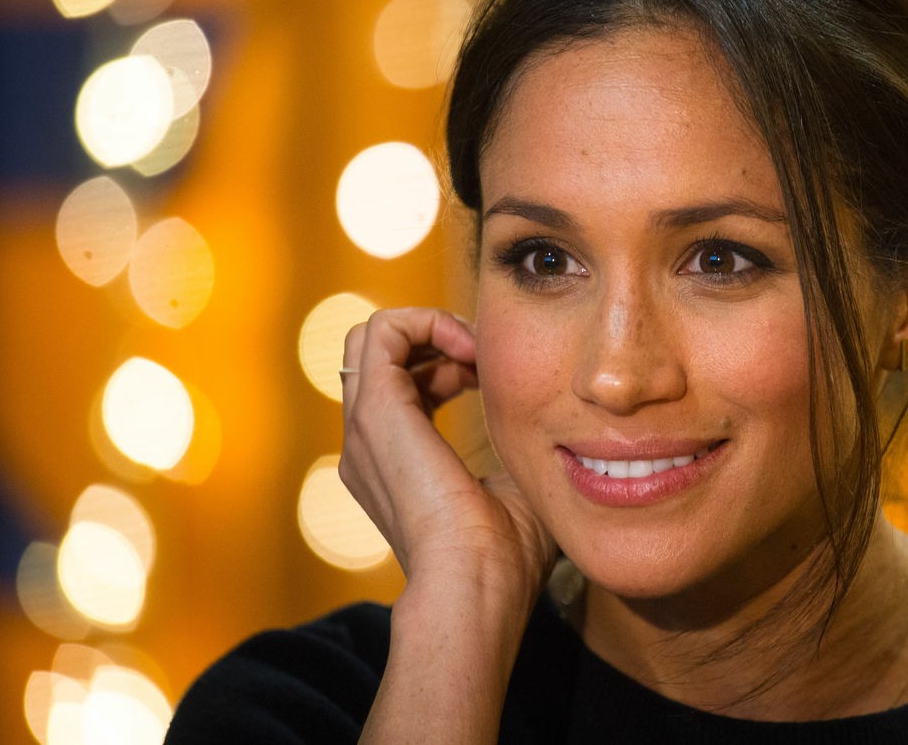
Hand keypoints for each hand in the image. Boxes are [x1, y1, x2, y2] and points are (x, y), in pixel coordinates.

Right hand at [340, 308, 554, 604]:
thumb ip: (508, 453)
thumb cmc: (502, 558)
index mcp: (391, 465)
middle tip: (483, 357)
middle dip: (435, 338)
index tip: (491, 374)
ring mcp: (364, 429)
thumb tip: (542, 429)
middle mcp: (367, 445)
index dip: (446, 364)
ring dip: (432, 326)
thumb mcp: (510, 488)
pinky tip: (473, 351)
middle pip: (380, 356)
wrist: (475, 585)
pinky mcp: (376, 412)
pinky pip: (382, 330)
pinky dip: (429, 322)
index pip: (401, 386)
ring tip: (477, 350)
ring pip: (373, 337)